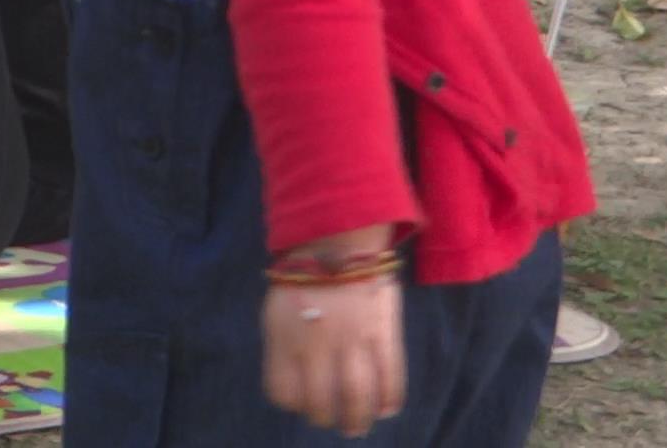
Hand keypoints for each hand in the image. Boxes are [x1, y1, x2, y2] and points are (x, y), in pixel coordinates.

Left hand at [262, 275, 405, 437]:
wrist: (336, 239)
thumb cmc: (302, 277)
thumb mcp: (276, 310)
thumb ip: (282, 346)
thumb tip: (294, 381)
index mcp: (284, 338)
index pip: (283, 391)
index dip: (292, 403)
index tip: (301, 401)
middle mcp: (316, 346)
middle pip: (321, 402)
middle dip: (326, 417)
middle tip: (333, 421)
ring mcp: (351, 342)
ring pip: (357, 397)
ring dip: (358, 419)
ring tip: (356, 426)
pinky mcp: (382, 334)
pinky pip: (390, 378)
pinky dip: (389, 400)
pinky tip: (385, 408)